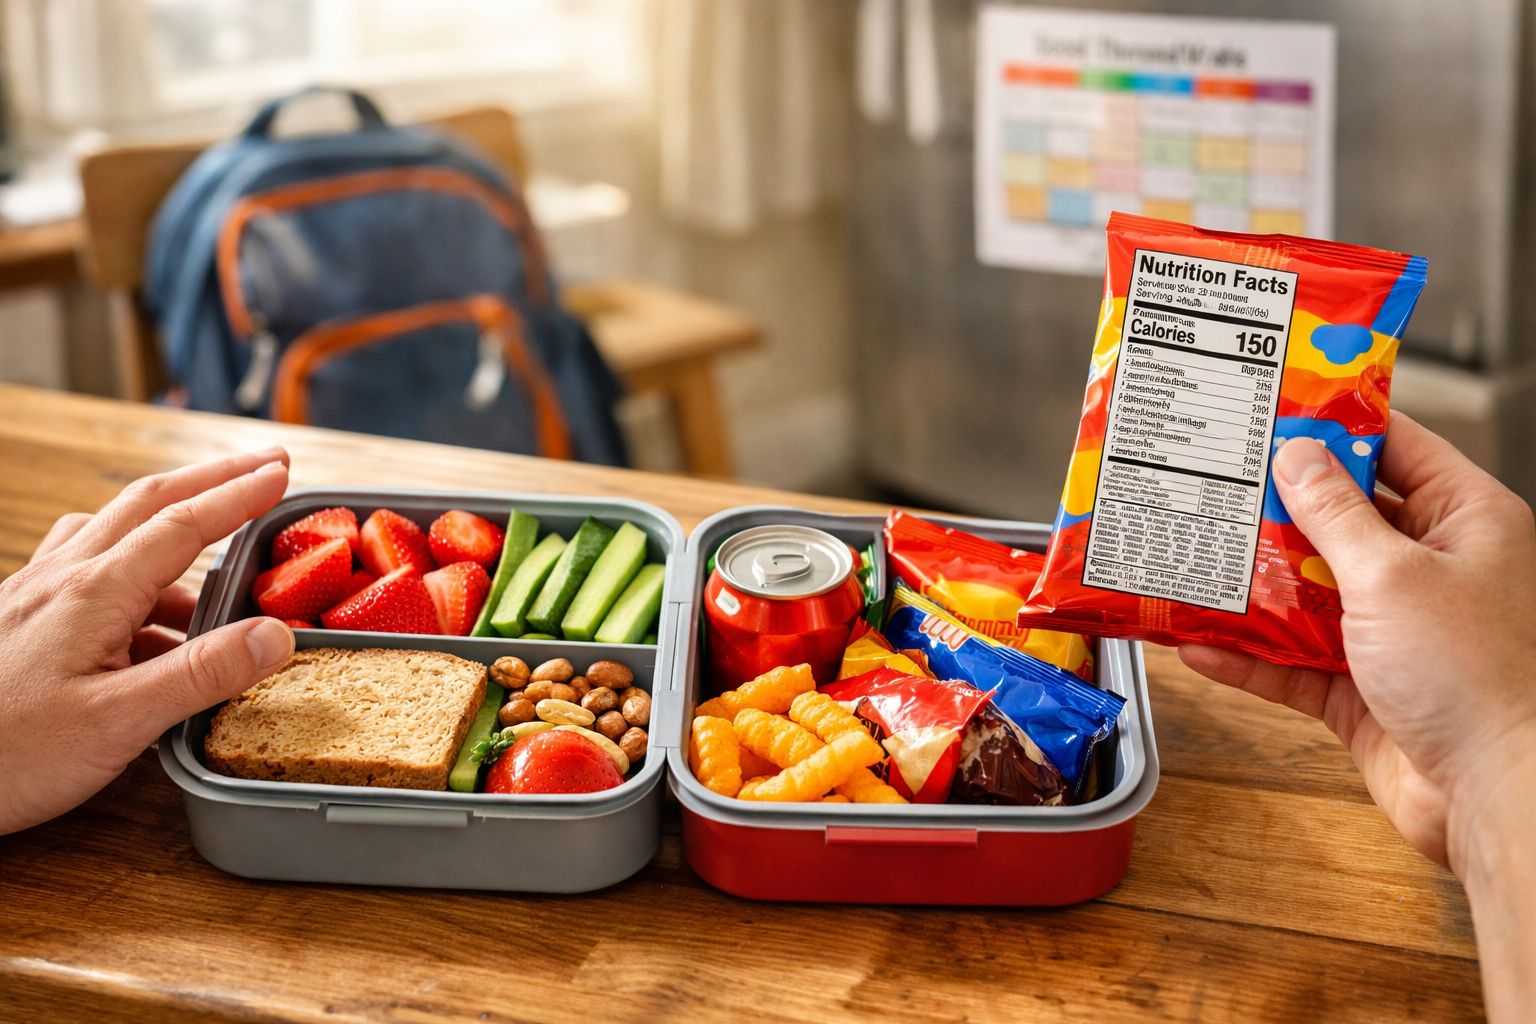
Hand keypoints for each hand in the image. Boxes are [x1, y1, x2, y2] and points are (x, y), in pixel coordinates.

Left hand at [0, 449, 295, 834]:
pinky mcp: (17, 621)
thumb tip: (274, 636)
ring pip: (112, 532)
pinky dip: (133, 571)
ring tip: (215, 560)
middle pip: (146, 501)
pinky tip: (145, 616)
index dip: (237, 494)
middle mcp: (61, 579)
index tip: (281, 473)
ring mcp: (32, 596)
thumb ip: (201, 674)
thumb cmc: (3, 756)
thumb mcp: (117, 724)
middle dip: (211, 479)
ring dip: (170, 524)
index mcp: (92, 593)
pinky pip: (86, 571)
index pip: (182, 524)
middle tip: (261, 467)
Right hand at [1179, 412, 1535, 873]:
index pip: (1396, 449)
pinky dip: (1246, 656)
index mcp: (1465, 522)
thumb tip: (1296, 457)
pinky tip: (1198, 643)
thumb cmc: (1477, 677)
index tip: (1274, 410)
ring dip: (1252, 586)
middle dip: (1276, 509)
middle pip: (1341, 521)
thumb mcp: (1391, 573)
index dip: (1336, 425)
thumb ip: (1334, 514)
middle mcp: (1432, 571)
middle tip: (1212, 484)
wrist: (1499, 797)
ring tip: (1192, 559)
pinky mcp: (1363, 689)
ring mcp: (1395, 632)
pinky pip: (1292, 662)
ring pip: (1308, 593)